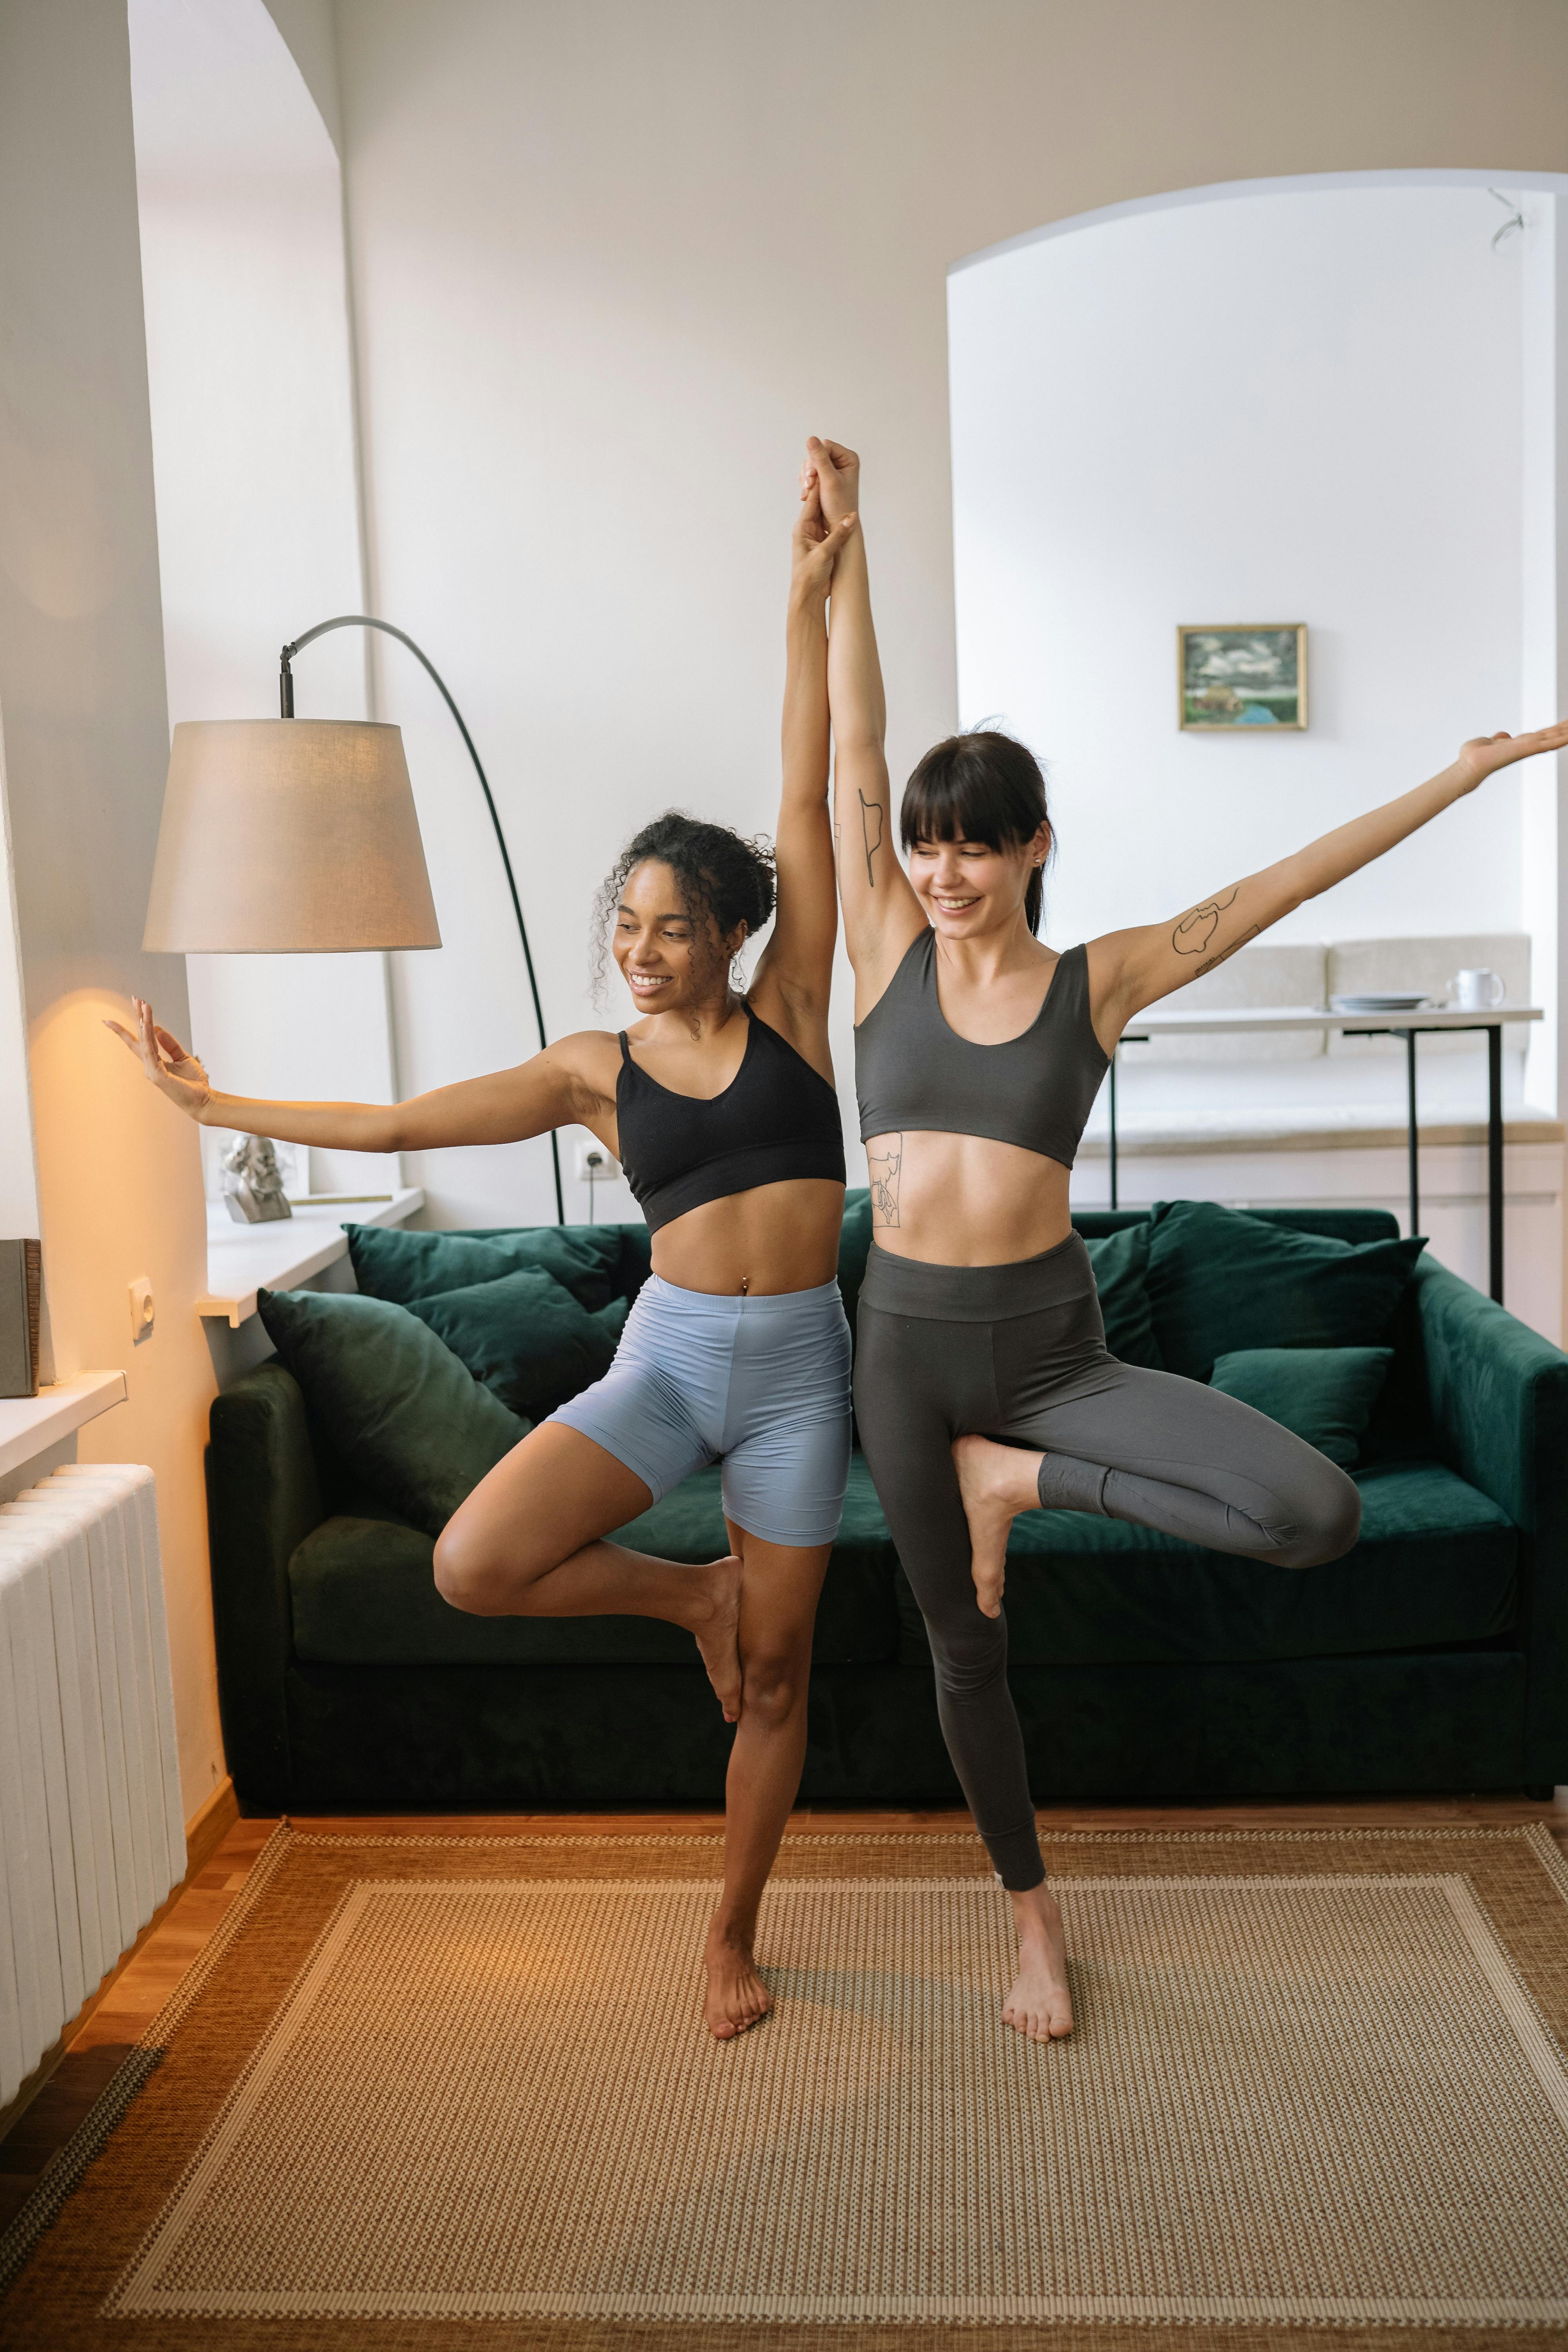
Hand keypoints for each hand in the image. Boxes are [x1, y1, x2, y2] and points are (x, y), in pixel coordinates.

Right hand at [104, 997, 211, 1118]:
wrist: (203, 1100)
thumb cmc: (193, 1082)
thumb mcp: (183, 1058)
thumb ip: (170, 1044)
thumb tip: (157, 1028)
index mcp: (154, 1062)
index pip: (138, 1042)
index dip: (128, 1028)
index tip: (115, 1016)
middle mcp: (149, 1066)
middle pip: (139, 1037)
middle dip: (137, 1017)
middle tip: (134, 997)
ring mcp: (151, 1070)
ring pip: (144, 1040)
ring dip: (143, 1021)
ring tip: (142, 1003)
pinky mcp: (157, 1074)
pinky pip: (150, 1050)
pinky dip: (148, 1035)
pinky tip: (147, 1021)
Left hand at [791, 474, 855, 600]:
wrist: (808, 596)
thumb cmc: (809, 576)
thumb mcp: (824, 553)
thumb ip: (838, 534)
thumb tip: (852, 517)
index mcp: (802, 528)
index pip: (812, 502)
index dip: (820, 486)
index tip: (828, 471)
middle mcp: (808, 530)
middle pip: (820, 507)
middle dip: (830, 494)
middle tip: (841, 478)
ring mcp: (817, 537)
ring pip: (828, 518)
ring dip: (837, 508)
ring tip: (848, 493)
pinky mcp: (824, 546)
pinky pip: (833, 530)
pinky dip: (841, 523)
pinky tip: (849, 516)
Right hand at [801, 435, 858, 528]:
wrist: (838, 526)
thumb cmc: (839, 505)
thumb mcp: (829, 480)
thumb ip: (820, 459)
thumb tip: (810, 438)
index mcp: (848, 458)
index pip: (825, 446)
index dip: (815, 458)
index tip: (812, 475)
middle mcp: (841, 462)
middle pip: (816, 454)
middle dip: (810, 471)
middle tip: (809, 486)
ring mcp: (831, 470)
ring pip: (810, 465)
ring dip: (806, 478)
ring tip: (807, 493)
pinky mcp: (823, 479)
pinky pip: (808, 474)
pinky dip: (806, 483)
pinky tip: (807, 494)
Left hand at [1451, 720, 1567, 792]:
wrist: (1469, 766)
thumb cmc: (1474, 757)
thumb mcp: (1489, 742)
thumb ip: (1499, 738)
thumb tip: (1503, 736)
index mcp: (1518, 744)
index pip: (1541, 735)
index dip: (1554, 729)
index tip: (1565, 724)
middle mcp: (1525, 746)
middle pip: (1550, 734)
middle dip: (1564, 728)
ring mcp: (1527, 748)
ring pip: (1553, 737)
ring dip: (1565, 732)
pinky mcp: (1526, 749)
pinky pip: (1547, 743)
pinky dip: (1560, 739)